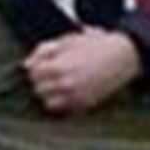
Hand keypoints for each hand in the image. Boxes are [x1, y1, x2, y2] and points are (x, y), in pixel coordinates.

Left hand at [23, 29, 140, 114]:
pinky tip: (69, 91)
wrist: (123, 55)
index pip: (32, 74)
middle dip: (41, 80)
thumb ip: (43, 50)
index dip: (36, 67)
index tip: (43, 63)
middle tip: (52, 72)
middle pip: (38, 89)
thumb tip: (26, 64)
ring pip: (48, 103)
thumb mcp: (67, 39)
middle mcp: (65, 85)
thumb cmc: (96, 44)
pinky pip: (64, 109)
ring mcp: (76, 97)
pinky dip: (63, 102)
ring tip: (59, 82)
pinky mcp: (85, 105)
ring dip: (50, 93)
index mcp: (58, 67)